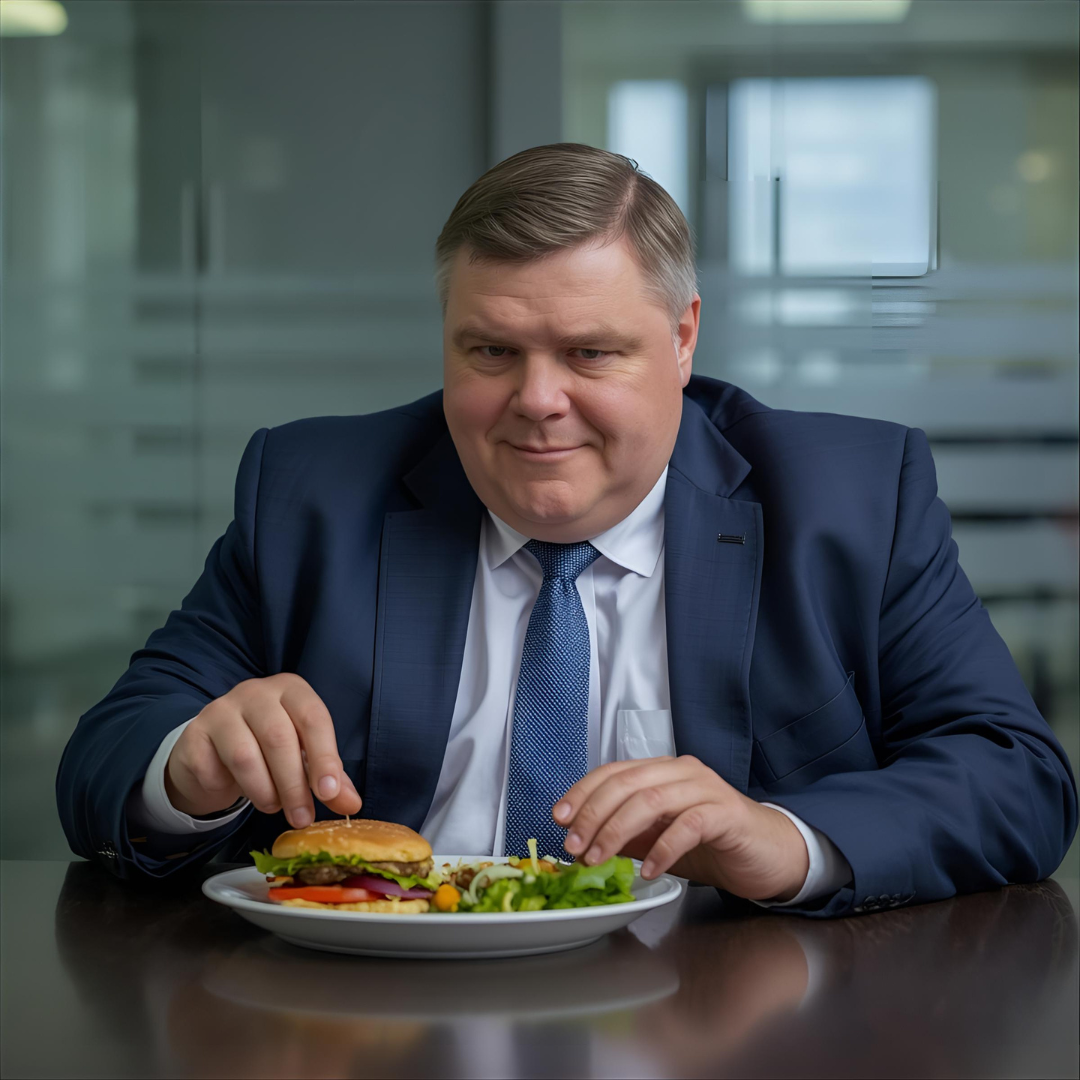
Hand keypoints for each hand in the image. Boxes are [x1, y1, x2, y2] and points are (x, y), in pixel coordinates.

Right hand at [164, 673, 362, 827]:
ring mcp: (221, 709)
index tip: (330, 793)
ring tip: (273, 806)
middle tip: (302, 817)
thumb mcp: (302, 757)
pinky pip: (213, 769)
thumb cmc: (266, 749)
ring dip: (264, 791)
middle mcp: (256, 692)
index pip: (313, 718)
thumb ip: (328, 777)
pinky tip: (235, 791)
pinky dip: (229, 789)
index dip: (324, 757)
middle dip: (294, 784)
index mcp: (291, 690)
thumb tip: (350, 803)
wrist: (211, 752)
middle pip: (279, 738)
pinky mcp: (194, 734)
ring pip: (245, 756)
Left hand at [553, 756, 808, 901]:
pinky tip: (649, 870)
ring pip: (652, 799)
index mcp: (662, 771)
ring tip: (599, 858)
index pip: (614, 772)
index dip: (583, 792)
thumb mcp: (658, 839)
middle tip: (574, 845)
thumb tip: (581, 839)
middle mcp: (682, 772)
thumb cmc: (712, 844)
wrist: (768, 855)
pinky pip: (688, 825)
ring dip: (618, 830)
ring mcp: (706, 789)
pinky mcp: (727, 814)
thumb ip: (626, 834)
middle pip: (628, 782)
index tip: (558, 817)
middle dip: (594, 813)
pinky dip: (663, 847)